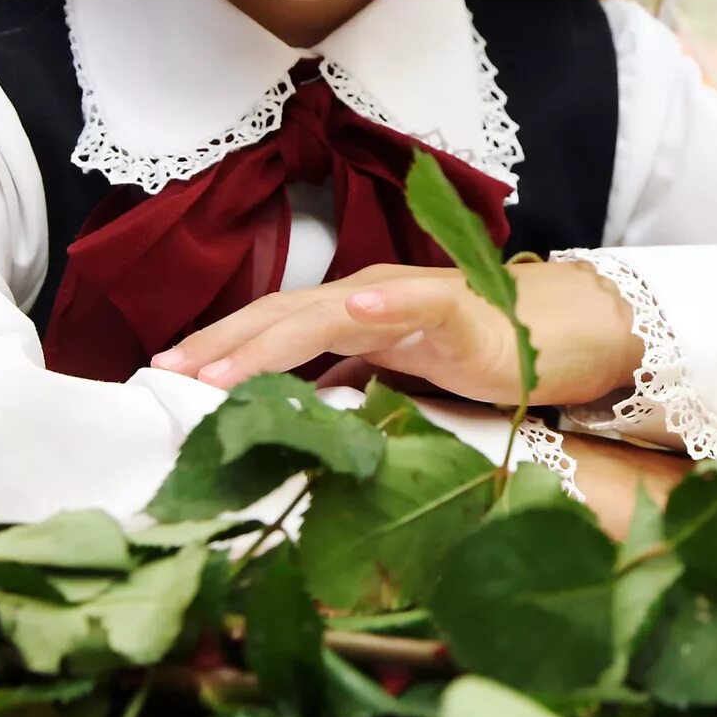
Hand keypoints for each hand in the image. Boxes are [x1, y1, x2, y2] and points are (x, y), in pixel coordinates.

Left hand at [148, 261, 639, 406]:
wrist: (551, 335)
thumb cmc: (471, 356)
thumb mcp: (392, 382)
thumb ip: (345, 389)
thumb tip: (290, 416)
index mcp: (346, 317)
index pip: (268, 329)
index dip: (218, 347)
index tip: (165, 372)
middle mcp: (366, 300)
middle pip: (280, 317)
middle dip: (221, 346)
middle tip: (168, 373)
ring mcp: (406, 301)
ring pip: (327, 313)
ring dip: (270, 339)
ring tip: (221, 366)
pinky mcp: (455, 312)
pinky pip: (416, 302)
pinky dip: (385, 303)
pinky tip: (356, 308)